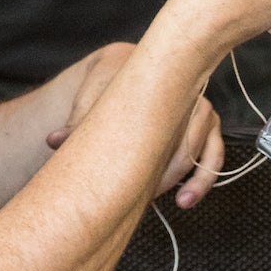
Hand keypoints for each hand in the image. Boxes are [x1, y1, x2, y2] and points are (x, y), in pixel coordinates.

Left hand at [44, 45, 224, 208]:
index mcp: (158, 79)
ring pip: (204, 143)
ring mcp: (199, 110)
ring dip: (195, 175)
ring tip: (180, 201)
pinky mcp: (207, 126)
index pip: (164, 107)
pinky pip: (215, 153)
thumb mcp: (90, 97)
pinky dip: (205, 177)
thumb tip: (55, 140)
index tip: (141, 167)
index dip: (154, 139)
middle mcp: (185, 92)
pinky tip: (186, 199)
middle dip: (173, 166)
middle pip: (188, 131)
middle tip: (151, 192)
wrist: (120, 69)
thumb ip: (77, 120)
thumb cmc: (104, 82)